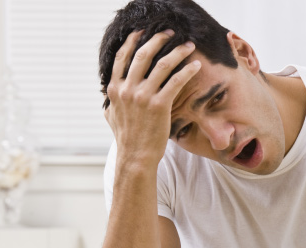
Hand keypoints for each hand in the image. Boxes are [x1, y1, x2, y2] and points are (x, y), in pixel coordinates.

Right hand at [104, 29, 200, 168]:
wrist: (135, 156)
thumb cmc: (126, 138)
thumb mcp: (111, 116)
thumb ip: (111, 102)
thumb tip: (109, 96)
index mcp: (115, 88)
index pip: (122, 57)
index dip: (134, 41)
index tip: (144, 32)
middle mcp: (127, 89)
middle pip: (143, 54)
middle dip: (158, 39)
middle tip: (170, 33)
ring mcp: (143, 96)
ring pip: (162, 65)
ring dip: (177, 52)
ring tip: (189, 46)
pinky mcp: (159, 105)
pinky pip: (176, 82)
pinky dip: (187, 72)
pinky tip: (196, 67)